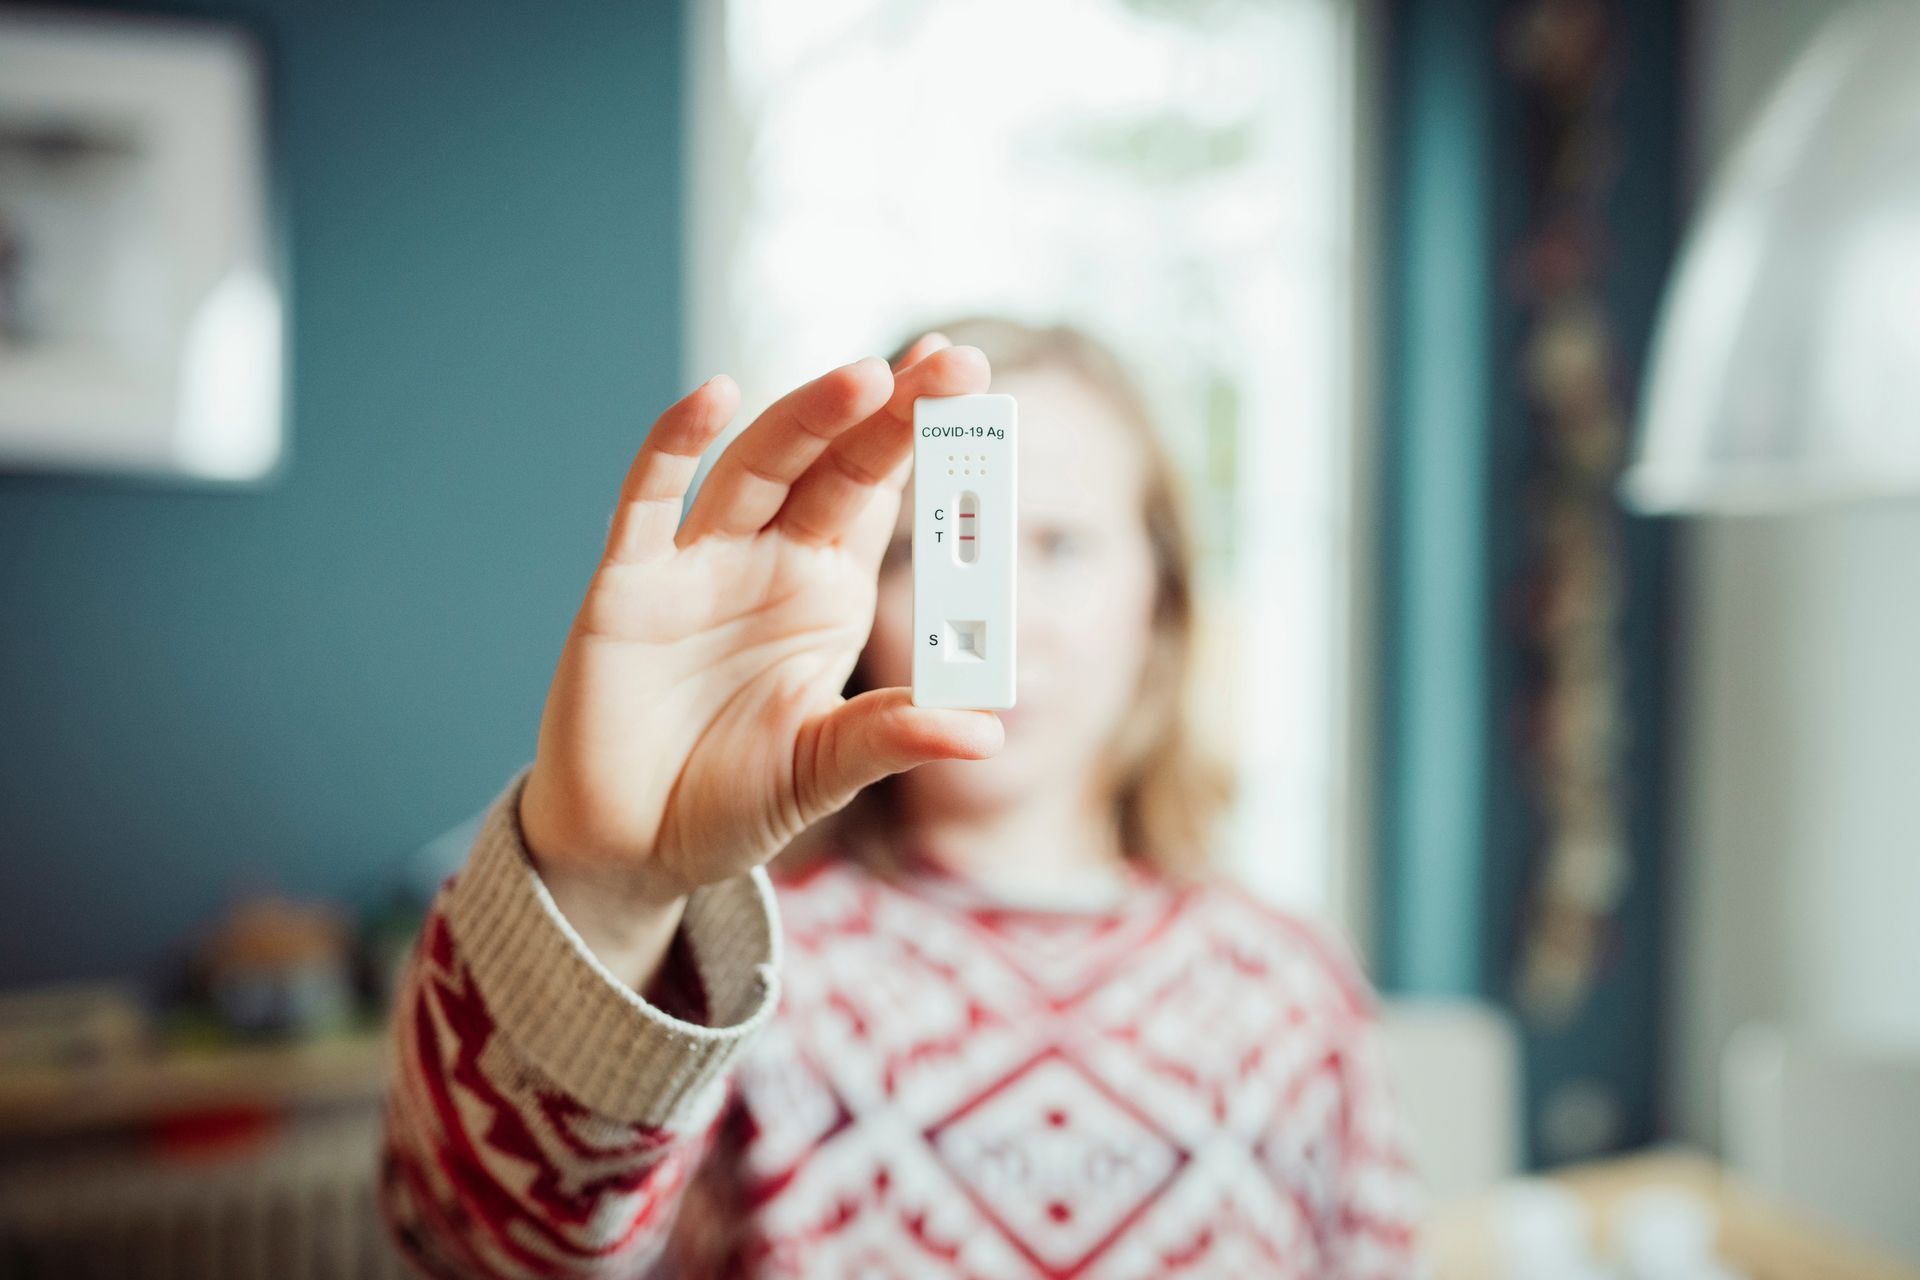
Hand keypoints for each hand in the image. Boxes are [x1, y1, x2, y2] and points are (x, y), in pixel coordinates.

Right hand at [517, 335, 1002, 983]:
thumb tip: (987, 732)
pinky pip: (649, 503)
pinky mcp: (628, 587)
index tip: (970, 377)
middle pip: (834, 464)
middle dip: (889, 412)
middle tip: (952, 362)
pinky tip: (714, 396)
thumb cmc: (730, 800)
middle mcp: (768, 562)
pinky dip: (674, 446)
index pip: (882, 493)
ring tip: (869, 376)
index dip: (923, 437)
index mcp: (827, 591)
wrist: (630, 849)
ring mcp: (697, 566)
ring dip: (809, 419)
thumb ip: (893, 737)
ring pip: (757, 468)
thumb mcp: (825, 771)